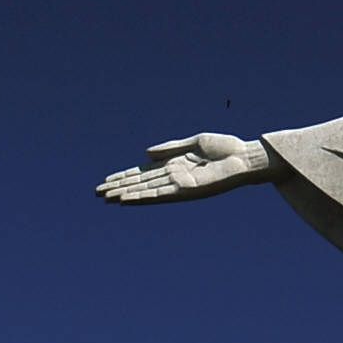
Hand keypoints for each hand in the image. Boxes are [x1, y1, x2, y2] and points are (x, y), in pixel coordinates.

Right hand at [96, 132, 275, 203]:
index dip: (125, 176)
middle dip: (119, 187)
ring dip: (126, 195)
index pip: (143, 173)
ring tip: (106, 198)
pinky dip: (142, 198)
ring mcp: (178, 185)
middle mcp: (173, 177)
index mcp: (174, 164)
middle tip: (97, 193)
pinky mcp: (185, 190)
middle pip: (140, 183)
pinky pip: (159, 195)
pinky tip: (127, 200)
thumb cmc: (225, 148)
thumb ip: (169, 148)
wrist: (245, 157)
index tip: (107, 181)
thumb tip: (145, 154)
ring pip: (145, 191)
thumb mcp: (194, 143)